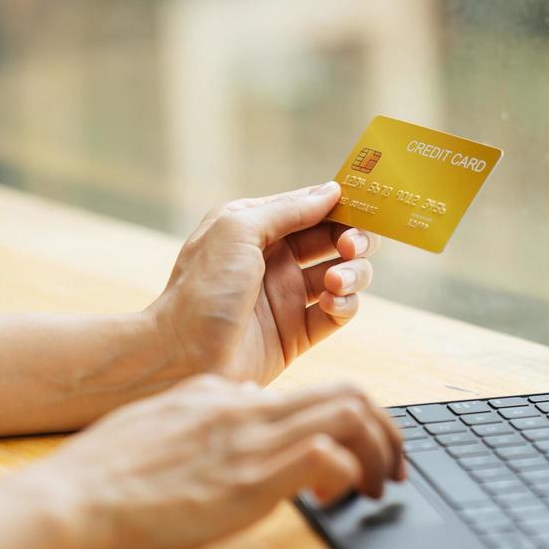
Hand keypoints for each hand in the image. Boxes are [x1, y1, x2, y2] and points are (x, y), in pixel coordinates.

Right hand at [16, 375, 403, 548]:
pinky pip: (328, 458)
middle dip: (387, 431)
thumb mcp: (161, 423)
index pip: (316, 391)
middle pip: (351, 394)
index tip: (363, 450)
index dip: (353, 420)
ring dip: (381, 452)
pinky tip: (339, 501)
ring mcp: (249, 441)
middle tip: (395, 468)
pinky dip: (349, 477)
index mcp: (226, 395)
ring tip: (382, 486)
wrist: (65, 503)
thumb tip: (242, 409)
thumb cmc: (102, 475)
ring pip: (351, 417)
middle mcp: (246, 409)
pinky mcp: (248, 480)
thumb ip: (207, 413)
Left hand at [147, 183, 381, 386]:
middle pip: (335, 240)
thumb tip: (332, 191)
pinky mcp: (298, 333)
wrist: (180, 357)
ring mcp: (288, 296)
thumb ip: (288, 210)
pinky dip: (345, 304)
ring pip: (344, 274)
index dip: (342, 206)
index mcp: (257, 228)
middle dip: (353, 239)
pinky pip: (339, 311)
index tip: (368, 207)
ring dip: (352, 272)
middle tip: (350, 247)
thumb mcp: (238, 231)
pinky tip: (331, 304)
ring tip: (335, 282)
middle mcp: (275, 259)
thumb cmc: (200, 289)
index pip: (313, 208)